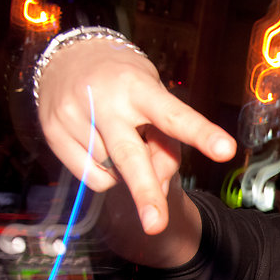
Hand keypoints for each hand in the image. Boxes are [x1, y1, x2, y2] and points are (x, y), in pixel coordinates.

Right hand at [37, 37, 235, 234]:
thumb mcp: (153, 96)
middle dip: (145, 194)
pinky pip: (92, 177)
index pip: (174, 116)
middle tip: (156, 225)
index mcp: (139, 88)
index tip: (226, 150)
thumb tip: (156, 188)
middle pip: (130, 157)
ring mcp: (74, 117)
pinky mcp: (53, 132)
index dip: (201, 134)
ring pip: (114, 172)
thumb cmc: (126, 81)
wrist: (69, 53)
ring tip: (122, 134)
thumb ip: (162, 140)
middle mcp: (105, 101)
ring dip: (127, 169)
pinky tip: (101, 144)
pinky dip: (104, 171)